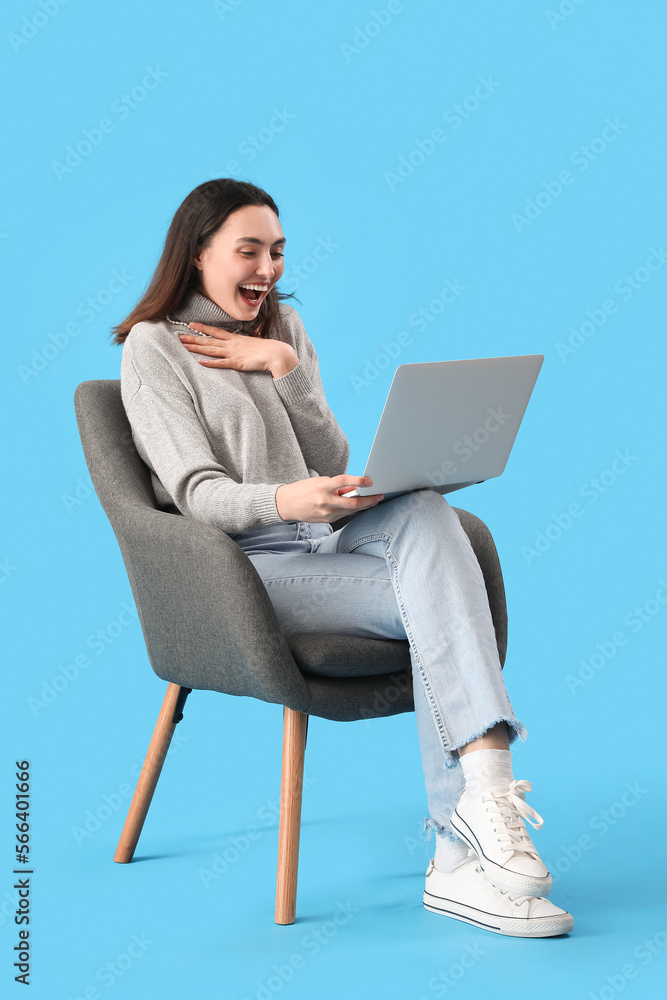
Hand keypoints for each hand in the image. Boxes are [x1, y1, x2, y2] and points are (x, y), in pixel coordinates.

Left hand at [179, 322, 298, 376]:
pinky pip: (221, 363)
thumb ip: (250, 337)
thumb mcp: (256, 340)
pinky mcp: (237, 363)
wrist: (276, 353)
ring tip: (185, 346)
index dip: (202, 328)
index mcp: (235, 338)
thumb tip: (253, 333)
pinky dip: (211, 363)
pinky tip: (201, 362)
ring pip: (212, 350)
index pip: (215, 331)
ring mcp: (233, 353)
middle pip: (209, 340)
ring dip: (198, 348)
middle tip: (179, 336)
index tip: (190, 324)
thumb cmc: (267, 348)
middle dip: (193, 338)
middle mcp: (231, 344)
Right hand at [275, 476, 384, 522]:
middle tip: (379, 496)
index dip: (359, 481)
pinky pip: (343, 515)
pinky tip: (358, 506)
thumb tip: (354, 488)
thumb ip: (336, 486)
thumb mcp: (319, 482)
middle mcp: (325, 502)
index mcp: (323, 488)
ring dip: (364, 506)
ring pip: (351, 510)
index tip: (370, 481)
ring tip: (373, 500)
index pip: (344, 482)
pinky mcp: (327, 520)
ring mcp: (326, 513)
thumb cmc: (303, 490)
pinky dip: (352, 510)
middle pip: (353, 503)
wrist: (286, 504)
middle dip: (369, 500)